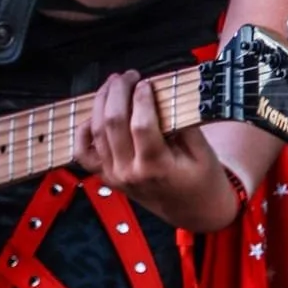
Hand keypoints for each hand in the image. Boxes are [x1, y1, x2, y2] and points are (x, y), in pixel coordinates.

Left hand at [73, 68, 242, 231]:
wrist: (196, 211)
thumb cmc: (202, 181)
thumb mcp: (204, 152)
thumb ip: (184, 124)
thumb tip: (164, 95)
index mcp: (156, 168)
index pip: (141, 125)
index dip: (141, 98)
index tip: (146, 82)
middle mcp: (129, 173)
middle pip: (113, 123)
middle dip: (118, 92)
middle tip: (129, 76)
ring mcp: (114, 176)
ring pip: (96, 132)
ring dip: (101, 102)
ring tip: (113, 85)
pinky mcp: (107, 177)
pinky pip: (84, 154)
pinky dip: (83, 132)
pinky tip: (93, 115)